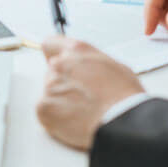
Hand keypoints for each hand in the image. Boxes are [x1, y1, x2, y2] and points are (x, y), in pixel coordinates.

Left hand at [37, 36, 143, 150]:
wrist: (121, 122)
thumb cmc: (124, 97)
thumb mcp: (114, 66)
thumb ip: (89, 61)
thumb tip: (86, 67)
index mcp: (76, 51)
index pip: (50, 44)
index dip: (55, 55)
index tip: (60, 64)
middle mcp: (59, 65)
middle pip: (52, 72)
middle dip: (64, 83)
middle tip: (83, 96)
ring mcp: (50, 86)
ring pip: (50, 93)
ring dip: (61, 101)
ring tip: (83, 111)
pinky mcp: (44, 108)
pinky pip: (46, 112)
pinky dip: (56, 118)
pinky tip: (75, 121)